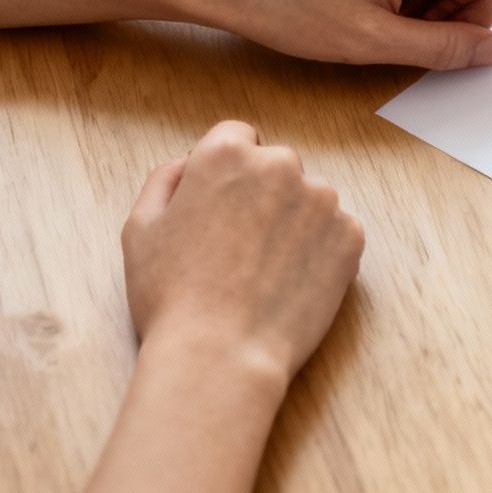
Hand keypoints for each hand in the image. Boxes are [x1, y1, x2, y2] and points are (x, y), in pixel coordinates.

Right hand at [121, 121, 363, 382]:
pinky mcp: (350, 236)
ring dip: (293, 221)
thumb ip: (165, 180)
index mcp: (226, 153)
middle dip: (261, 194)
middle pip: (275, 166)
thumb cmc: (171, 296)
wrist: (221, 356)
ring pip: (308, 199)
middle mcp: (280, 164)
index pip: (236, 137)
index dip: (226, 171)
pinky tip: (290, 283)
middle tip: (238, 246)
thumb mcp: (141, 228)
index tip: (221, 206)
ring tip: (263, 271)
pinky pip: (335, 232)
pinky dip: (319, 251)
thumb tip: (188, 162)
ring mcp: (322, 199)